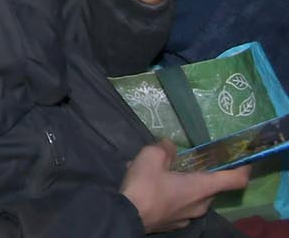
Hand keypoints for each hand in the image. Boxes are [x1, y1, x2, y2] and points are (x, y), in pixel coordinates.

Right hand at [120, 141, 249, 232]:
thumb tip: (170, 146)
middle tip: (181, 162)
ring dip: (183, 183)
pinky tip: (151, 189)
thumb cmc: (145, 186)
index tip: (242, 159)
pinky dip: (172, 195)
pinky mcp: (175, 224)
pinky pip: (180, 206)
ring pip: (194, 196)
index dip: (243, 168)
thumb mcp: (151, 156)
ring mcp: (189, 217)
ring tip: (158, 174)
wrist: (126, 216)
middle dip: (200, 173)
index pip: (235, 179)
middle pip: (211, 186)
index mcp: (202, 187)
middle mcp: (202, 204)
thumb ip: (165, 148)